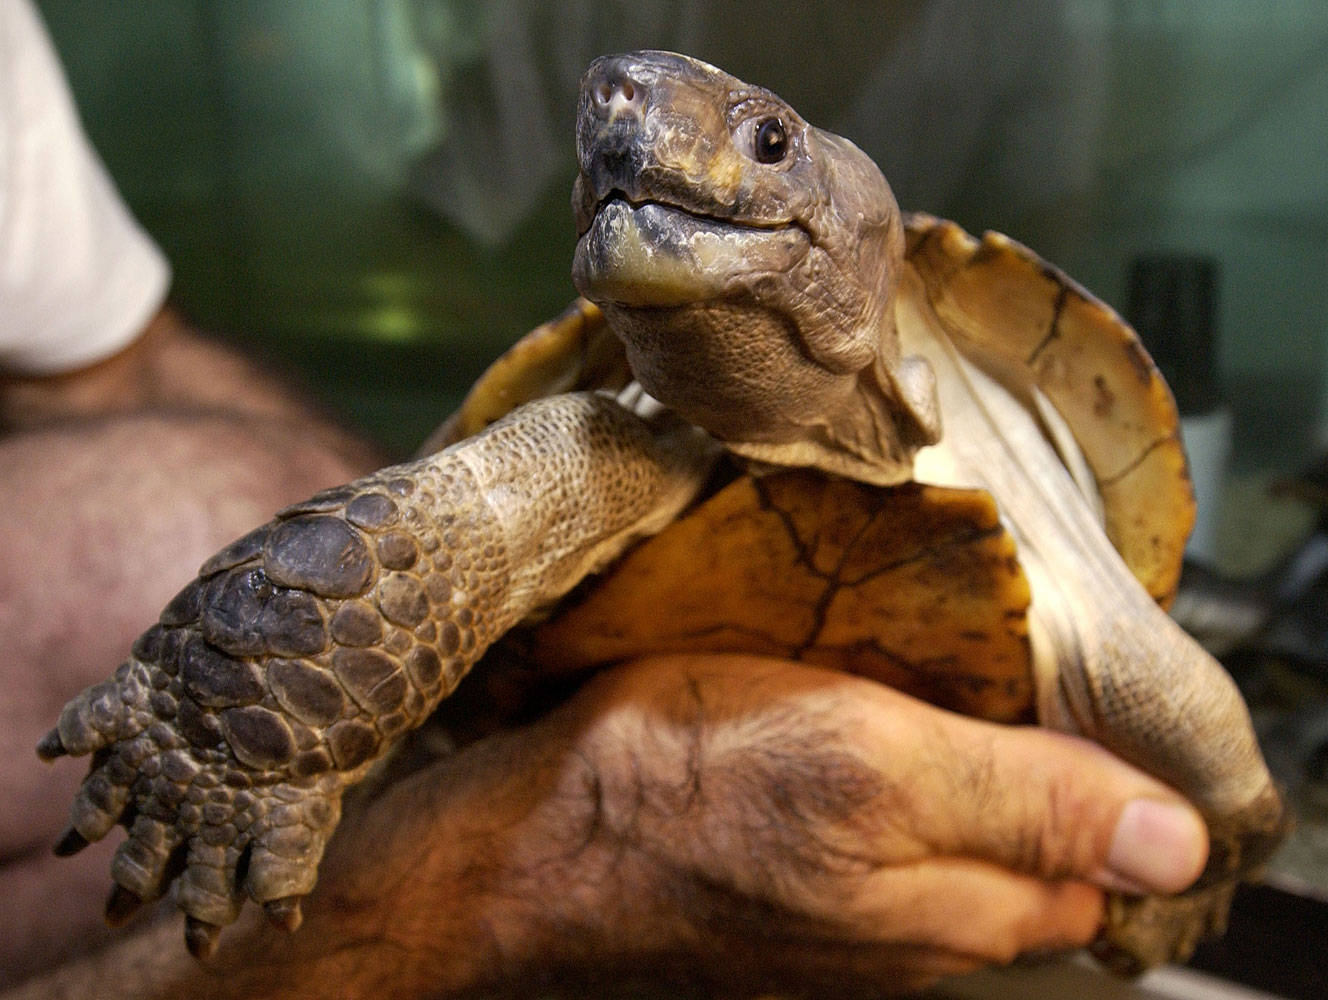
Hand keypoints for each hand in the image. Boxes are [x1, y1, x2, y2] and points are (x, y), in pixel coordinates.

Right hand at [9, 653, 1207, 999]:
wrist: (523, 854)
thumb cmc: (676, 789)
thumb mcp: (864, 764)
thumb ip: (1026, 800)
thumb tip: (1176, 838)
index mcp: (953, 906)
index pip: (1103, 859)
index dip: (1111, 773)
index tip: (1073, 689)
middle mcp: (916, 940)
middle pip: (1036, 863)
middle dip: (1044, 774)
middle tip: (997, 679)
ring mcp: (850, 932)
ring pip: (956, 856)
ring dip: (961, 777)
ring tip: (917, 698)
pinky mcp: (792, 910)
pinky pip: (881, 855)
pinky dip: (888, 792)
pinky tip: (839, 740)